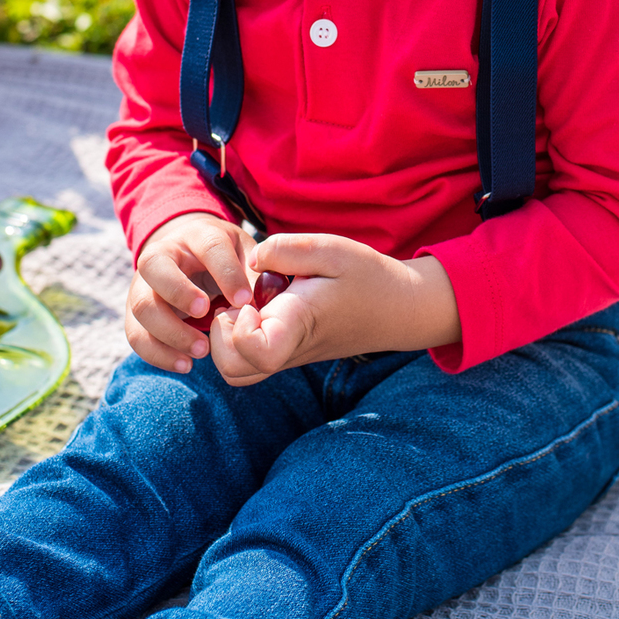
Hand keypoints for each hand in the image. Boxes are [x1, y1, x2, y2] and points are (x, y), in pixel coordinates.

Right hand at [126, 213, 254, 373]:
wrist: (192, 257)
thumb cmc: (227, 260)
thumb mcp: (246, 255)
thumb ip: (256, 275)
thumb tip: (262, 304)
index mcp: (198, 234)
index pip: (208, 247)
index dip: (226, 273)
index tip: (244, 300)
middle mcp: (163, 254)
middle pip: (154, 266)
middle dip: (179, 292)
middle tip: (206, 314)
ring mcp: (143, 283)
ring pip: (142, 305)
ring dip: (171, 331)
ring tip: (203, 350)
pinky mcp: (135, 312)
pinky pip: (135, 334)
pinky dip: (158, 354)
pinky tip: (185, 364)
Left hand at [209, 234, 459, 387]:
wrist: (398, 308)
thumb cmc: (367, 277)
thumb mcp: (331, 249)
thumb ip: (285, 249)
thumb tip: (249, 261)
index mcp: (297, 325)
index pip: (251, 353)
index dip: (238, 328)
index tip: (252, 301)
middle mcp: (288, 350)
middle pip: (231, 369)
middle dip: (221, 333)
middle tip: (244, 301)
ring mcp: (287, 357)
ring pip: (235, 370)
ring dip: (228, 336)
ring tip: (251, 303)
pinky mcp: (287, 353)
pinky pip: (248, 359)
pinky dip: (239, 335)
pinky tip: (261, 304)